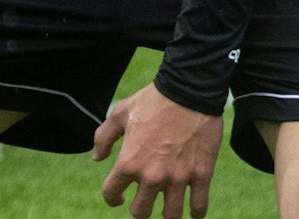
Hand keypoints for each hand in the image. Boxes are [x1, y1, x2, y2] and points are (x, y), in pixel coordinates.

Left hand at [92, 84, 221, 218]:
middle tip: (144, 202)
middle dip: (140, 209)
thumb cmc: (152, 101)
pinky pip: (198, 206)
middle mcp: (152, 176)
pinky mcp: (201, 175)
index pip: (111, 194)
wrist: (188, 91)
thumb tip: (97, 158)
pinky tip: (192, 211)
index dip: (111, 198)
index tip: (118, 198)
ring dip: (166, 214)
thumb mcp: (120, 113)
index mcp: (129, 162)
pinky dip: (195, 213)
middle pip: (141, 213)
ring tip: (167, 208)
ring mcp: (178, 178)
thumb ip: (104, 137)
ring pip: (170, 215)